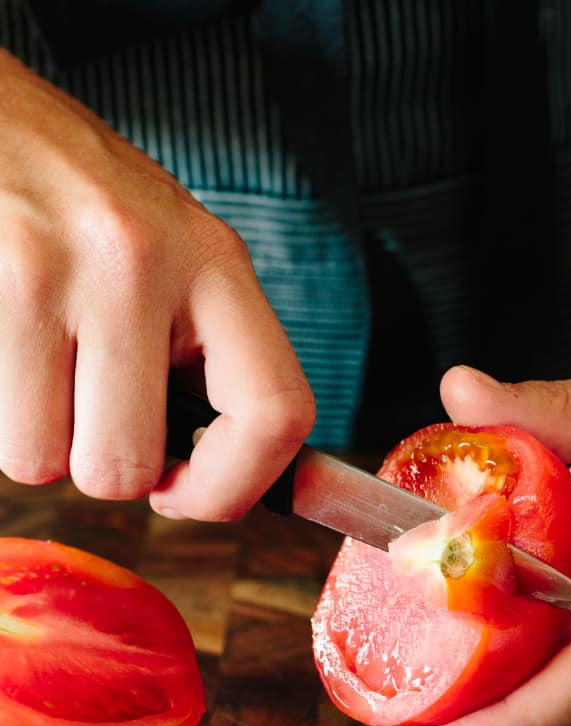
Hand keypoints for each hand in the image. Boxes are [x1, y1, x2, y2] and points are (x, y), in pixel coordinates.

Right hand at [0, 50, 313, 519]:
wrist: (0, 123)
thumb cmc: (93, 210)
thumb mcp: (180, 263)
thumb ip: (211, 361)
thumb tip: (223, 480)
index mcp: (218, 266)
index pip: (278, 415)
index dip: (235, 488)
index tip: (187, 493)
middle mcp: (146, 263)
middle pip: (128, 467)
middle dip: (109, 472)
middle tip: (100, 421)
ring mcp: (60, 271)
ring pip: (45, 461)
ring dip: (45, 443)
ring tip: (49, 375)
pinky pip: (0, 434)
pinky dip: (7, 420)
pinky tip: (18, 359)